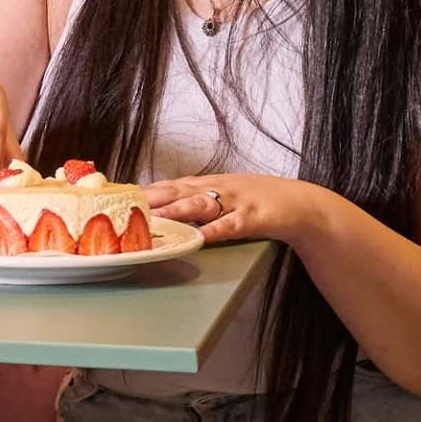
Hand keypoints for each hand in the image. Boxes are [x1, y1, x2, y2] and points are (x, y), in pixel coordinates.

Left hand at [142, 172, 341, 249]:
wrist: (302, 204)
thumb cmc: (258, 201)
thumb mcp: (224, 194)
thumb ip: (195, 199)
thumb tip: (162, 205)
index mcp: (208, 184)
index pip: (169, 185)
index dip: (144, 190)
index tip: (118, 195)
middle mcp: (217, 189)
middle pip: (177, 191)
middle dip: (150, 198)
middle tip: (124, 206)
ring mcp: (235, 202)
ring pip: (199, 205)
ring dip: (174, 211)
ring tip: (153, 219)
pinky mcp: (253, 217)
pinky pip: (230, 225)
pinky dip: (213, 231)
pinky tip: (198, 237)